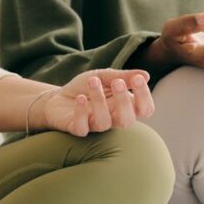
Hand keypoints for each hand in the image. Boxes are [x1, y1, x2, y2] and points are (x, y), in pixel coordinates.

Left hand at [40, 70, 154, 137]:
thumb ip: (123, 76)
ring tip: (93, 81)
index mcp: (124, 106)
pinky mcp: (77, 129)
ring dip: (99, 100)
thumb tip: (146, 75)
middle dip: (124, 101)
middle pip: (128, 121)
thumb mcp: (104, 76)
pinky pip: (82, 127)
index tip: (138, 79)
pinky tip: (80, 98)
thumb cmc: (85, 87)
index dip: (145, 97)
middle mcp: (112, 118)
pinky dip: (81, 112)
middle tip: (117, 82)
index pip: (144, 110)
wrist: (57, 97)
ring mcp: (95, 125)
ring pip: (104, 122)